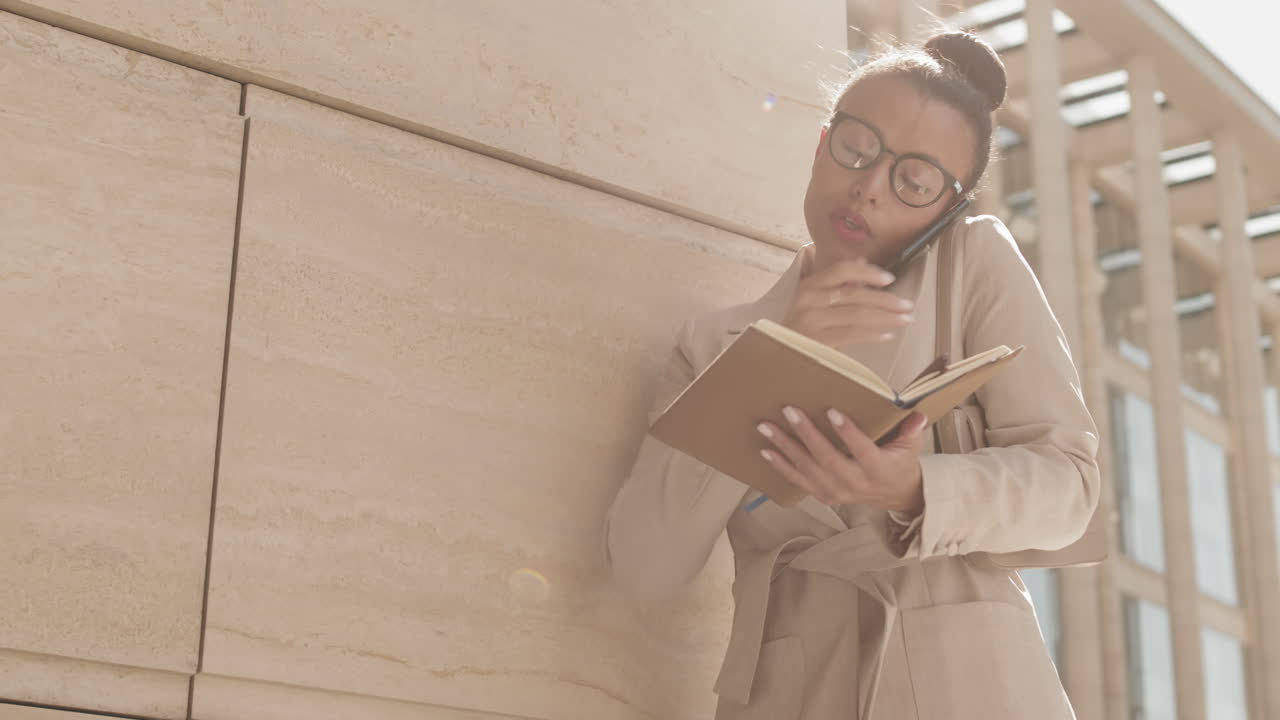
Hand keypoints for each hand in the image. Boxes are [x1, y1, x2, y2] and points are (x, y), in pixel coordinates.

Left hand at [757, 407, 927, 514]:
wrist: (896, 496)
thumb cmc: (900, 463)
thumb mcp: (911, 446)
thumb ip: (911, 429)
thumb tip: (916, 413)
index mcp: (878, 469)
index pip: (862, 450)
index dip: (848, 433)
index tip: (833, 412)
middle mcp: (855, 483)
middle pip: (827, 458)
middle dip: (806, 434)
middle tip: (789, 411)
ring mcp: (837, 492)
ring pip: (808, 469)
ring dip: (785, 447)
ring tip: (766, 427)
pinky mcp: (824, 495)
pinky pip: (799, 481)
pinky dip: (781, 466)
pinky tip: (766, 450)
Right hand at [783, 258, 914, 345]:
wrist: (773, 354)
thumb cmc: (797, 326)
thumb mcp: (812, 300)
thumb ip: (837, 282)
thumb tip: (863, 262)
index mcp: (808, 285)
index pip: (841, 270)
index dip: (868, 272)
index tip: (890, 279)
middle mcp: (808, 299)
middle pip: (854, 294)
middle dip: (885, 299)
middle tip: (907, 305)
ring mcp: (811, 320)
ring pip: (856, 314)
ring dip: (885, 317)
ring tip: (904, 319)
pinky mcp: (816, 340)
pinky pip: (851, 334)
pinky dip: (872, 334)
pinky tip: (887, 335)